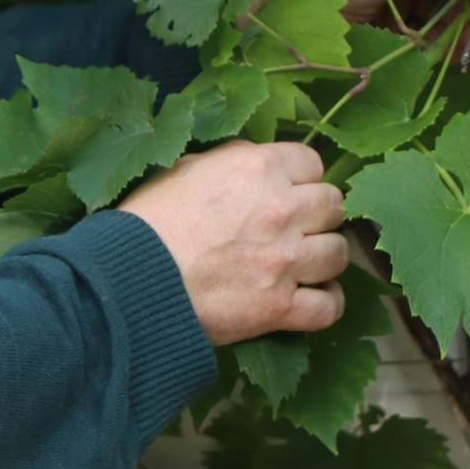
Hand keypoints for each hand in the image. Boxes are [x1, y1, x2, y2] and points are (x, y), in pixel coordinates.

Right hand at [117, 140, 347, 345]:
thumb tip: (253, 162)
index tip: (287, 190)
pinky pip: (330, 306)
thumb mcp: (183, 169)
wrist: (130, 279)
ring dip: (324, 256)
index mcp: (258, 169)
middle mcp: (282, 210)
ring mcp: (286, 261)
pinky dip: (326, 302)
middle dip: (318, 214)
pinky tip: (312, 297)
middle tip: (297, 226)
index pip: (311, 162)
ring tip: (305, 262)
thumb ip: (229, 161)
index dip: (299, 177)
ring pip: (340, 253)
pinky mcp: (281, 307)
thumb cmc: (148, 220)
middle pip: (334, 205)